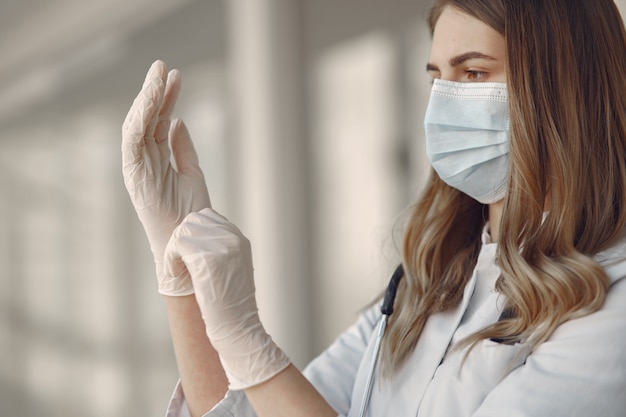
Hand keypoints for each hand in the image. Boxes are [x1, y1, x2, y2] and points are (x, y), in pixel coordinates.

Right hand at [122, 60, 210, 294]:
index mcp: (155, 160)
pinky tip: (150, 100)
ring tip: (158, 75)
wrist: (191, 242)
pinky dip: (139, 120)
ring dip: (146, 99)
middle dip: (153, 92)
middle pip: (145, 120)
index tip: (175, 76)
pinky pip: (133, 143)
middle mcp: (143, 162)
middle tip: (163, 66)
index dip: (165, 99)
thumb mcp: (192, 173)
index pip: (157, 122)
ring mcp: (138, 169)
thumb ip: (182, 148)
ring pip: (137, 126)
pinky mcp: (136, 177)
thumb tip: (177, 120)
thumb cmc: (191, 214)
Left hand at [163, 208, 290, 389]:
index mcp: (239, 239)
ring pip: (184, 231)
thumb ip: (218, 249)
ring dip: (173, 250)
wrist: (238, 326)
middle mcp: (233, 238)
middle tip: (177, 263)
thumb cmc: (230, 305)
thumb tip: (190, 237)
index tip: (187, 255)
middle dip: (180, 240)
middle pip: (193, 221)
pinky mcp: (207, 258)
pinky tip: (174, 273)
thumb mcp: (231, 269)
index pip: (207, 217)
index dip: (191, 234)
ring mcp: (222, 246)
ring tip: (176, 269)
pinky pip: (178, 245)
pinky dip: (170, 259)